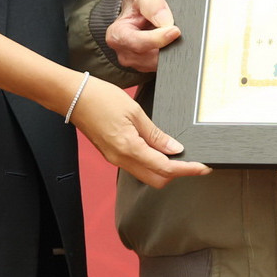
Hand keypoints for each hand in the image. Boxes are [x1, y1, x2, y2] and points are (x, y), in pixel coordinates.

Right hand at [68, 75, 210, 188]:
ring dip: (165, 170)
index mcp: (129, 148)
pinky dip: (152, 163)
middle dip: (177, 174)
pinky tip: (160, 150)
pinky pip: (136, 166)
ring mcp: (115, 159)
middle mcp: (121, 159)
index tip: (203, 167)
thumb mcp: (134, 112)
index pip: (165, 168)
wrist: (73, 97)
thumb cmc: (101, 98)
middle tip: (194, 161)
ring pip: (146, 175)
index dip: (187, 169)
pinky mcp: (112, 154)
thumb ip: (155, 134)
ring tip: (180, 155)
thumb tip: (174, 149)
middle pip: (157, 179)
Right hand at [105, 0, 179, 73]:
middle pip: (150, 57)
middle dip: (167, 45)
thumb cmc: (138, 2)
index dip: (158, 39)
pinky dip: (171, 55)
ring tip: (173, 34)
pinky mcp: (148, 68)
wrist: (139, 10)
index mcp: (117, 35)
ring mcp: (136, 63)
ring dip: (171, 50)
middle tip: (179, 31)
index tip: (175, 30)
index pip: (138, 43)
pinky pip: (164, 66)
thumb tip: (165, 22)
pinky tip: (172, 42)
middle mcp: (124, 53)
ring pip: (159, 64)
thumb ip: (153, 5)